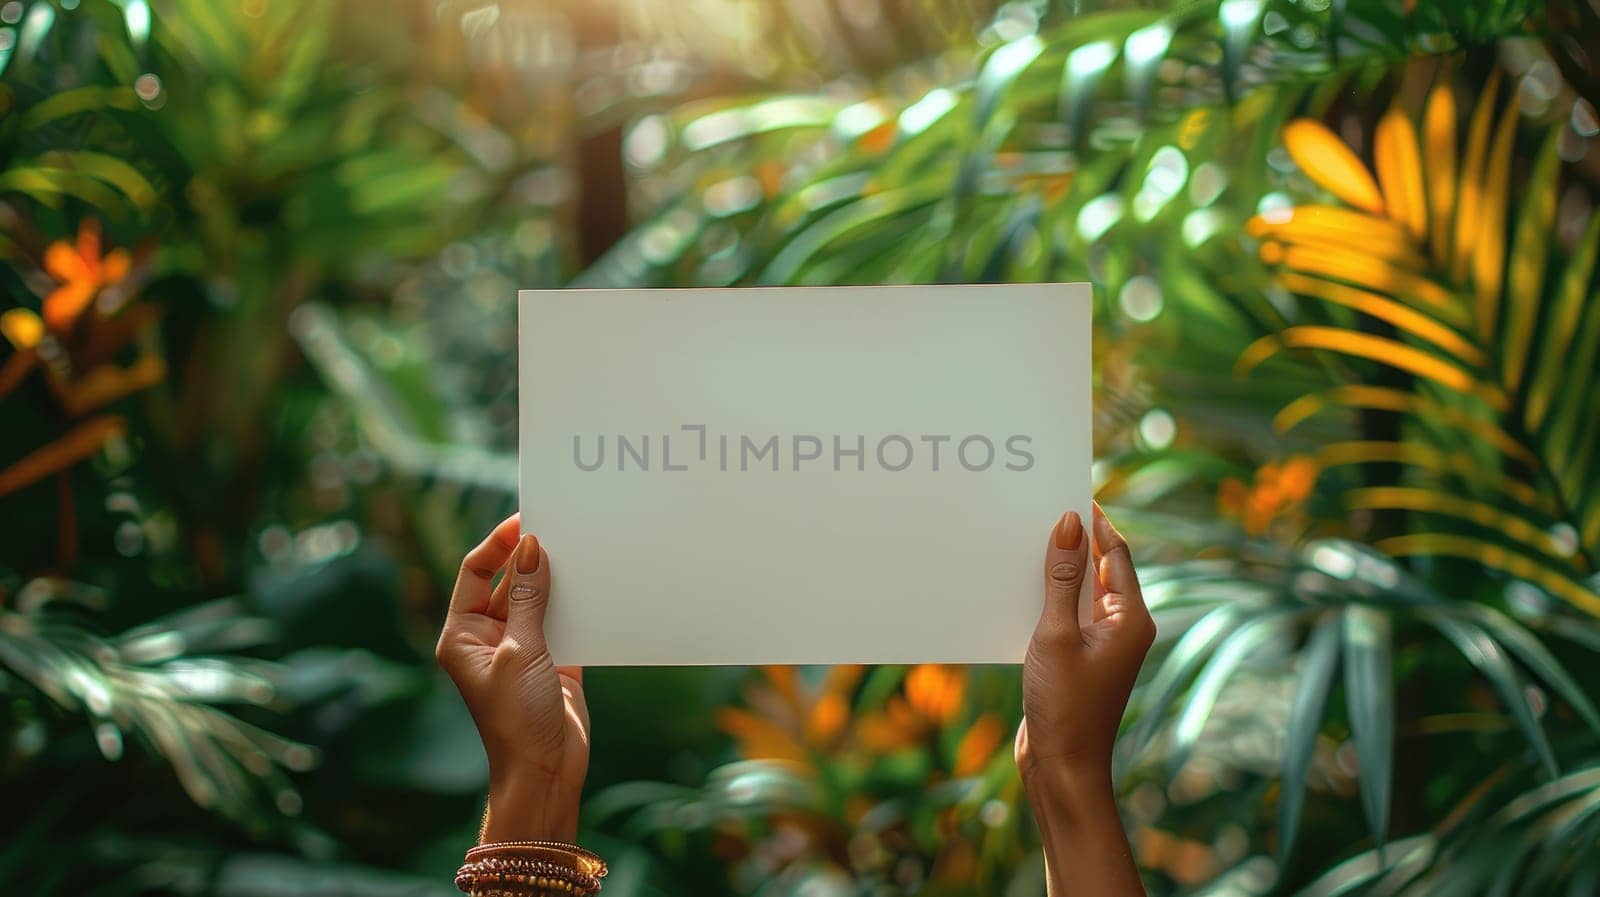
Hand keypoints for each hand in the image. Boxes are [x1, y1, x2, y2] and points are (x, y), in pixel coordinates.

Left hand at [436, 515, 588, 841]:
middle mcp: (489, 637)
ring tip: (583, 552)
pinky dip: (578, 604)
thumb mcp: (520, 650)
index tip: (526, 521)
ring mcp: (523, 648)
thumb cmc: (517, 718)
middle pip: (507, 581)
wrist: (544, 771)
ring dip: (557, 579)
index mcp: (462, 634)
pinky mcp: (555, 659)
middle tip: (562, 529)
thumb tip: (531, 548)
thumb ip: (526, 597)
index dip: (498, 544)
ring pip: (539, 598)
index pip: (474, 572)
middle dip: (531, 557)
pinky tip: (597, 585)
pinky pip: (565, 620)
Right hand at [1017, 502, 1155, 778]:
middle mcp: (1124, 627)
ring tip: (1026, 543)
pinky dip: (1049, 598)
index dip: (1095, 522)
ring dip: (1057, 571)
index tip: (1069, 492)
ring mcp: (1103, 645)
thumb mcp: (1055, 633)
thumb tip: (1069, 525)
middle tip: (1040, 510)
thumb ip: (1061, 578)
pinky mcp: (1081, 659)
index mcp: (1131, 618)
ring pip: (1082, 592)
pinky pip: (1068, 615)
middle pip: (1101, 569)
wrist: (1062, 767)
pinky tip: (1021, 588)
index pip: (1116, 553)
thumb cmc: (1064, 705)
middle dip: (1073, 541)